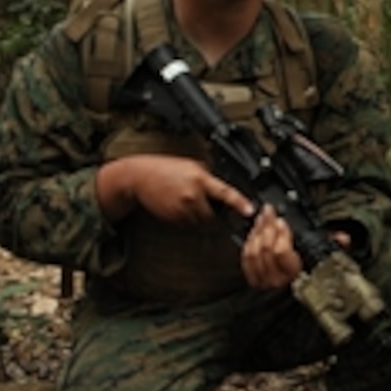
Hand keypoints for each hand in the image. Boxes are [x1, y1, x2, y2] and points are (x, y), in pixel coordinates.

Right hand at [97, 154, 252, 223]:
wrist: (140, 176)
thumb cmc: (167, 168)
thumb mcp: (193, 166)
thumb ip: (210, 178)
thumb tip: (226, 190)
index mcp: (200, 179)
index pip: (225, 193)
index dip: (239, 203)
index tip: (250, 211)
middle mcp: (192, 196)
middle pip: (214, 215)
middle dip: (214, 212)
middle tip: (205, 200)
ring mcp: (181, 209)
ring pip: (201, 222)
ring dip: (200, 215)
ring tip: (189, 199)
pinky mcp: (173, 218)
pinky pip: (188, 224)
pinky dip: (188, 218)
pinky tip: (179, 205)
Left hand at [242, 209, 353, 288]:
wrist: (291, 294)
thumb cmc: (310, 273)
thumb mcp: (322, 258)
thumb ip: (332, 245)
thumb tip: (344, 239)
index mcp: (296, 275)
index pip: (282, 253)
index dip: (281, 234)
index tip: (284, 221)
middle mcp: (277, 280)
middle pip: (265, 249)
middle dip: (267, 227)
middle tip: (271, 212)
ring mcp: (263, 280)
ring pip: (254, 252)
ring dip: (257, 231)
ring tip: (264, 217)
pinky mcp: (252, 278)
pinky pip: (246, 258)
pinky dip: (249, 241)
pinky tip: (255, 231)